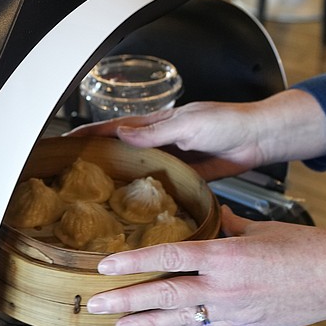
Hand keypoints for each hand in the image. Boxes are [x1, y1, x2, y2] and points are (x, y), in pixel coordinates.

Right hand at [66, 90, 325, 180]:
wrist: (262, 137)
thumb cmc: (230, 122)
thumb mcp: (190, 124)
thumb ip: (157, 132)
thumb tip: (121, 133)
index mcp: (159, 122)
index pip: (115, 127)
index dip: (89, 133)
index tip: (64, 141)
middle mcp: (162, 139)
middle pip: (121, 147)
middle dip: (95, 155)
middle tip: (69, 170)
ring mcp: (173, 156)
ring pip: (137, 166)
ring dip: (116, 175)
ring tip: (92, 190)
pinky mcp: (188, 174)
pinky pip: (160, 182)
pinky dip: (144, 190)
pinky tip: (133, 203)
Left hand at [86, 207, 325, 325]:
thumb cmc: (308, 250)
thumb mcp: (261, 229)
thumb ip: (228, 225)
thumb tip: (211, 215)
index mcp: (226, 256)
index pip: (168, 258)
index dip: (133, 262)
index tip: (105, 265)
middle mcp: (224, 287)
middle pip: (163, 295)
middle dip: (125, 301)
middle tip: (95, 303)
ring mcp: (232, 311)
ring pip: (177, 319)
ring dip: (143, 323)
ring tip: (115, 324)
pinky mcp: (242, 325)